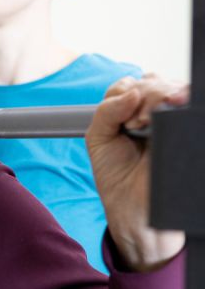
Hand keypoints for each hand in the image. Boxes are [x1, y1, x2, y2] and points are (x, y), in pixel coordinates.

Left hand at [86, 74, 187, 270]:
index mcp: (134, 111)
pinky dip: (173, 102)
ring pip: (172, 88)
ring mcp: (175, 121)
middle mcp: (157, 112)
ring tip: (142, 124)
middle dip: (142, 94)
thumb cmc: (116, 173)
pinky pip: (189, 106)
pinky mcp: (187, 131)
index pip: (134, 83)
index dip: (127, 91)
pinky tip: (159, 118)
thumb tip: (132, 91)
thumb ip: (107, 111)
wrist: (132, 206)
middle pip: (155, 81)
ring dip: (156, 97)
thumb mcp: (99, 138)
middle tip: (133, 122)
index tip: (121, 117)